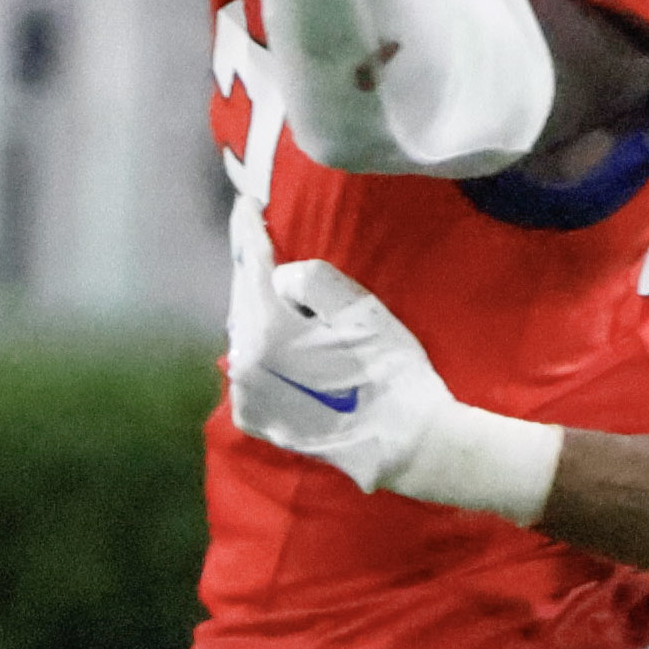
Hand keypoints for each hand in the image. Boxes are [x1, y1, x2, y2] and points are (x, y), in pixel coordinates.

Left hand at [230, 260, 561, 522]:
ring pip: (244, 336)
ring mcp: (244, 397)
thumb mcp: (360, 309)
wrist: (405, 445)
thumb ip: (312, 278)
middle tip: (263, 244)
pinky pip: (248, 370)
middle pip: (243, 301)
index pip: (252, 264)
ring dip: (257, 313)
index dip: (248, 229)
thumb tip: (282, 279)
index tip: (244, 204)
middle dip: (254, 272)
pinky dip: (259, 352)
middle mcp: (243, 364)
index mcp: (267, 331)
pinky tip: (282, 347)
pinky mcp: (254, 419)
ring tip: (279, 297)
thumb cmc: (390, 371)